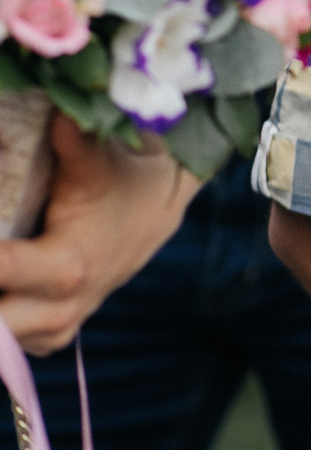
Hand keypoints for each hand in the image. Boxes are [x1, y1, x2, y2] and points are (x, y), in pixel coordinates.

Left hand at [0, 114, 197, 354]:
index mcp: (66, 267)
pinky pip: (6, 342)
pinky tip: (7, 283)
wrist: (156, 212)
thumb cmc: (121, 179)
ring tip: (5, 236)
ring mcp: (53, 329)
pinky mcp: (47, 337)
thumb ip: (69, 137)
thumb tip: (56, 107)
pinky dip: (0, 323)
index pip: (0, 269)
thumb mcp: (96, 159)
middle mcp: (59, 308)